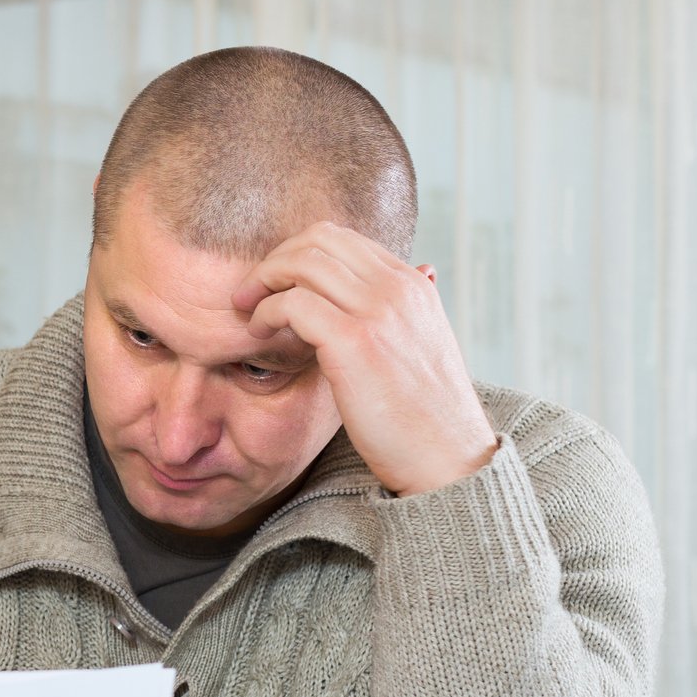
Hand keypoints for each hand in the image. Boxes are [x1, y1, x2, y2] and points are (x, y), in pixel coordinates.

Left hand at [233, 223, 498, 496]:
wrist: (447, 458)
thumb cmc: (424, 412)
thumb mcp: (424, 344)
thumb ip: (408, 308)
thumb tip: (423, 269)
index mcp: (413, 284)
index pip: (341, 238)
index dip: (296, 254)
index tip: (274, 284)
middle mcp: (398, 288)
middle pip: (317, 239)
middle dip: (274, 260)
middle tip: (249, 292)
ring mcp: (379, 311)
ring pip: (301, 263)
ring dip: (263, 283)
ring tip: (248, 313)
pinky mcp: (354, 341)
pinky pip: (292, 303)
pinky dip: (265, 313)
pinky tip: (258, 334)